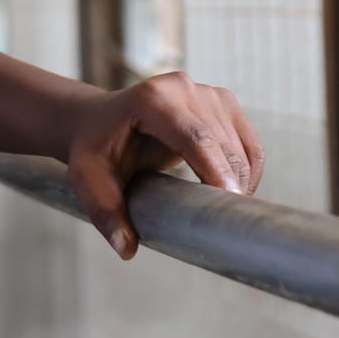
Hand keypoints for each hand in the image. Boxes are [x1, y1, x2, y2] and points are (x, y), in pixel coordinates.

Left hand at [61, 72, 263, 258]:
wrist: (99, 122)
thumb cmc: (94, 150)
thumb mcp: (89, 180)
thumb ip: (105, 212)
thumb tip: (126, 249)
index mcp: (150, 98)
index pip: (194, 136)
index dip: (216, 169)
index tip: (228, 203)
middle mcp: (182, 88)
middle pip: (221, 142)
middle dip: (230, 182)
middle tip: (226, 222)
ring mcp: (206, 92)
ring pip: (240, 145)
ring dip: (241, 180)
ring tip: (224, 212)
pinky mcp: (222, 102)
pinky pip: (249, 143)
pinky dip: (248, 171)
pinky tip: (234, 194)